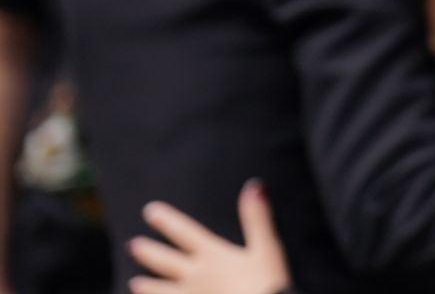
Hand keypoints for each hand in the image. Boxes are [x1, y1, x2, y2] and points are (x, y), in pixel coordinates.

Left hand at [128, 182, 288, 293]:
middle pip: (167, 262)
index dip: (167, 220)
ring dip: (148, 286)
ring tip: (134, 283)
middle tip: (133, 245)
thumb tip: (254, 186)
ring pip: (162, 290)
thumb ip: (257, 218)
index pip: (185, 233)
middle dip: (149, 252)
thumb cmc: (267, 283)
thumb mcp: (266, 248)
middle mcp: (196, 276)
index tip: (150, 210)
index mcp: (213, 256)